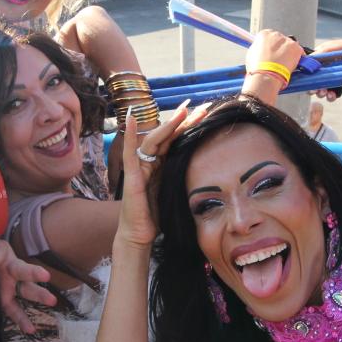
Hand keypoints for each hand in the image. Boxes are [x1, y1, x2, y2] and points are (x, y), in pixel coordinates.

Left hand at [0, 241, 53, 335]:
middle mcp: (9, 266)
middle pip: (22, 269)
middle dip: (33, 273)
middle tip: (45, 276)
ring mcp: (10, 284)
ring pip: (26, 289)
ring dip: (38, 295)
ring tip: (52, 301)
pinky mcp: (6, 299)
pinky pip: (14, 309)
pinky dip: (21, 319)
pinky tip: (30, 329)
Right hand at [118, 103, 205, 250]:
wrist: (139, 234)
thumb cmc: (157, 217)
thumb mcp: (177, 193)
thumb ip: (186, 180)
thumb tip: (211, 173)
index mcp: (162, 165)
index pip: (176, 141)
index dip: (188, 127)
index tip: (204, 114)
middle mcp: (150, 162)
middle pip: (167, 136)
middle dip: (183, 121)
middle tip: (199, 106)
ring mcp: (140, 167)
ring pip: (153, 140)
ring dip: (168, 125)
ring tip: (182, 111)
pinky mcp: (132, 175)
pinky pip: (130, 152)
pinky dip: (129, 135)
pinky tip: (129, 117)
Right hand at [245, 29, 303, 77]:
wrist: (267, 75)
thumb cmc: (257, 67)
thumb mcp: (252, 54)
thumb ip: (258, 48)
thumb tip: (261, 50)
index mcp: (264, 34)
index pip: (269, 36)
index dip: (270, 46)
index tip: (271, 52)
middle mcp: (276, 35)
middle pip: (280, 40)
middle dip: (280, 48)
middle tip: (277, 59)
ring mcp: (287, 41)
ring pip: (290, 45)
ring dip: (288, 52)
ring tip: (284, 64)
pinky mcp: (296, 48)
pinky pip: (299, 51)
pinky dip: (297, 57)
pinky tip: (291, 65)